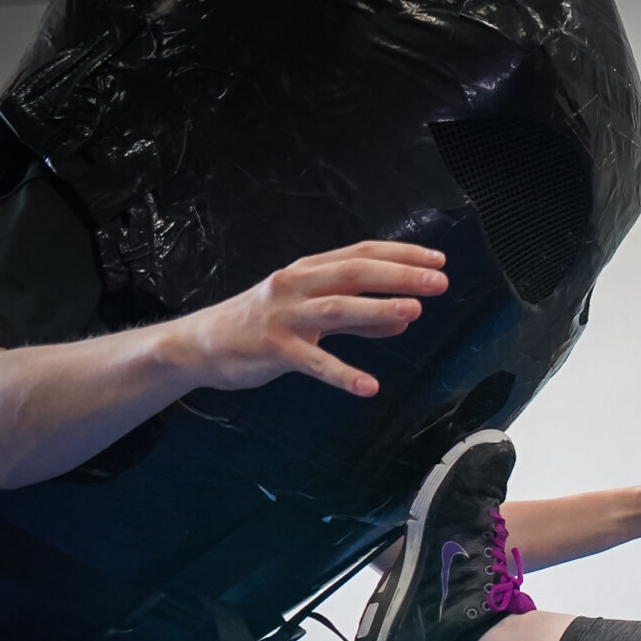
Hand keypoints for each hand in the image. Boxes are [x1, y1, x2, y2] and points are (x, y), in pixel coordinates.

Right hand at [176, 240, 447, 396]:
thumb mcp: (313, 314)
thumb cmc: (261, 325)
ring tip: (415, 312)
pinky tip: (369, 387)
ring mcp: (285, 316)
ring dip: (377, 308)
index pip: (362, 253)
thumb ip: (359, 318)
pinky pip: (314, 362)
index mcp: (309, 270)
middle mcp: (297, 285)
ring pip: (337, 307)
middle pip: (354, 272)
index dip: (402, 254)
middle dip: (400, 275)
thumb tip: (403, 320)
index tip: (438, 259)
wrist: (202, 344)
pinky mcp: (274, 348)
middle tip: (438, 281)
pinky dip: (343, 374)